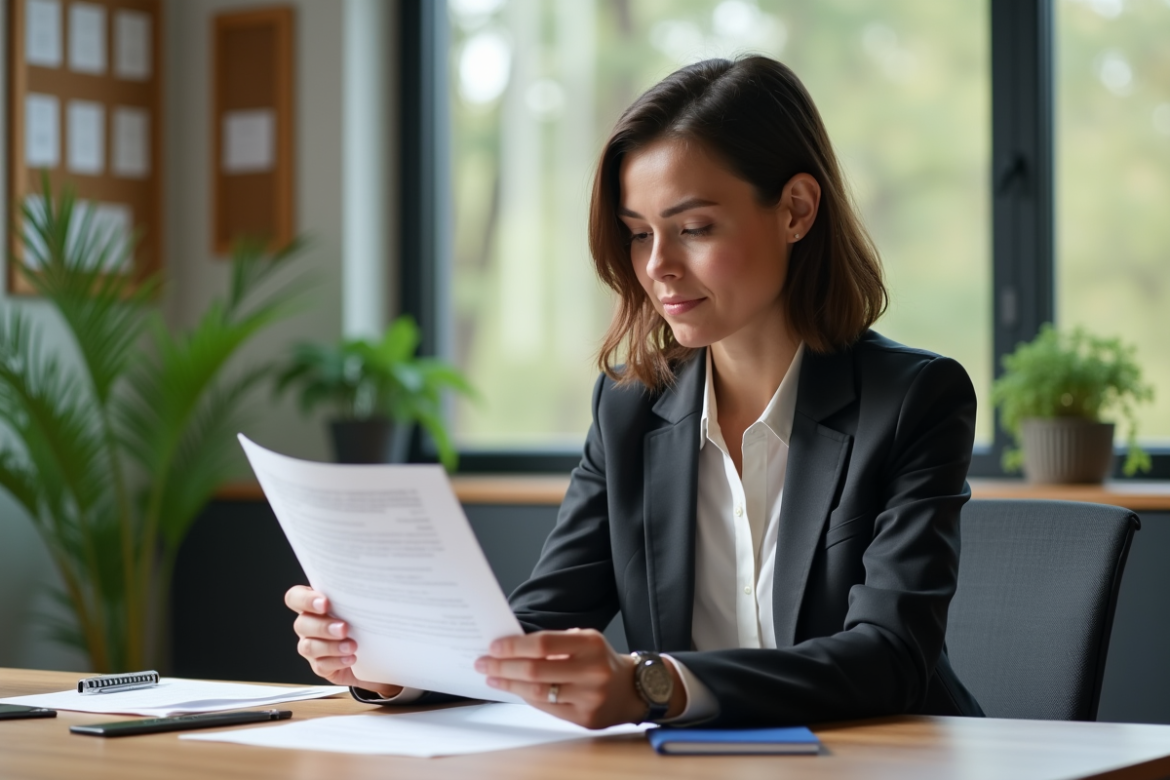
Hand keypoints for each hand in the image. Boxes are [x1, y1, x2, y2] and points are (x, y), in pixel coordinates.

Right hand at [284, 585, 401, 698]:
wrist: (376, 651)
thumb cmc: (365, 621)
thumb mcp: (361, 607)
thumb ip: (355, 598)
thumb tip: (371, 590)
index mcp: (314, 604)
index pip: (295, 597)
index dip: (305, 600)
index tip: (325, 603)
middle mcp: (308, 624)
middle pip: (301, 624)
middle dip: (323, 626)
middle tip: (344, 628)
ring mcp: (311, 646)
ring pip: (309, 646)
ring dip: (330, 646)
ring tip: (352, 645)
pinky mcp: (320, 665)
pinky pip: (321, 665)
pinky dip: (337, 661)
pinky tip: (352, 658)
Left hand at [474, 628, 686, 728]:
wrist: (631, 689)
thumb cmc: (600, 660)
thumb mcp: (584, 640)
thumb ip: (554, 643)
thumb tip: (511, 647)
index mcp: (590, 644)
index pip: (543, 643)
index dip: (514, 646)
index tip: (494, 647)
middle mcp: (592, 671)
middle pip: (535, 670)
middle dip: (503, 667)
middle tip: (483, 663)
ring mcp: (589, 698)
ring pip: (537, 693)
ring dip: (509, 685)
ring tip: (493, 677)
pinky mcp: (585, 718)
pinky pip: (547, 708)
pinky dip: (526, 697)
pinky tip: (515, 689)